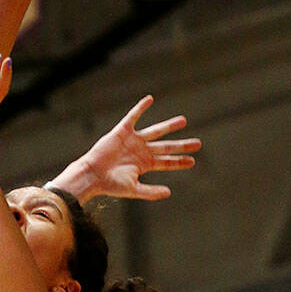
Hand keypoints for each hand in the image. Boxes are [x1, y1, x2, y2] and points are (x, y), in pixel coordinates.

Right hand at [55, 96, 199, 200]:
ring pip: (155, 131)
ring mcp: (133, 140)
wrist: (92, 175)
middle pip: (166, 147)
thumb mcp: (133, 189)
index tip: (193, 161)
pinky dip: (141, 108)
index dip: (179, 162)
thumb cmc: (110, 184)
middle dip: (181, 145)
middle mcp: (141, 151)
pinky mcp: (122, 131)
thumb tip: (169, 192)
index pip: (166, 162)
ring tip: (183, 121)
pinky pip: (133, 116)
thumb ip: (151, 191)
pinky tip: (150, 99)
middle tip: (197, 143)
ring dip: (169, 126)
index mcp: (144, 164)